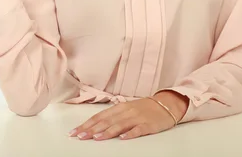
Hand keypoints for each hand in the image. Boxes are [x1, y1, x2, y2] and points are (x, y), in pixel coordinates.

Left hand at [69, 92, 187, 140]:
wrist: (166, 104)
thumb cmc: (144, 108)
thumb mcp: (126, 109)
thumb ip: (112, 117)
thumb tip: (95, 125)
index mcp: (119, 107)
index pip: (99, 117)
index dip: (87, 124)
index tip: (75, 132)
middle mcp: (126, 111)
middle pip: (106, 121)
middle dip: (91, 129)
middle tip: (79, 136)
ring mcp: (137, 117)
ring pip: (119, 125)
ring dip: (107, 132)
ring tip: (96, 138)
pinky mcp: (148, 124)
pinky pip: (138, 129)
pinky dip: (130, 134)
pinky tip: (123, 138)